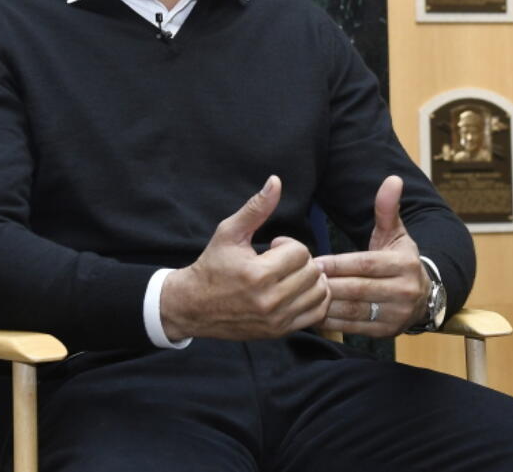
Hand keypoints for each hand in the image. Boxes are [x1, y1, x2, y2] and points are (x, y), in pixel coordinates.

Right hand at [159, 175, 330, 340]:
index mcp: (258, 274)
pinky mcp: (279, 331)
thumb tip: (276, 181)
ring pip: (319, 292)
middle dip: (299, 261)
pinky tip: (297, 291)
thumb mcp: (229, 233)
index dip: (288, 245)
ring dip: (310, 279)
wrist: (193, 306)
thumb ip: (256, 208)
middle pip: (312, 271)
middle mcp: (270, 300)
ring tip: (290, 275)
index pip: (300, 252)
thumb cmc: (212, 266)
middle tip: (280, 262)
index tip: (272, 248)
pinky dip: (314, 299)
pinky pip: (316, 314)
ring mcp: (276, 319)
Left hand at [314, 175, 429, 336]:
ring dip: (326, 304)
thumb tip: (392, 179)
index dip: (338, 264)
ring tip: (303, 296)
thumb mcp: (395, 234)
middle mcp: (404, 291)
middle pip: (357, 288)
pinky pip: (354, 327)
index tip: (314, 261)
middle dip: (328, 284)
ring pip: (353, 310)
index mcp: (404, 264)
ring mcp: (396, 314)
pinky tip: (314, 312)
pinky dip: (332, 320)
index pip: (365, 264)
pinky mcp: (387, 332)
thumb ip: (387, 209)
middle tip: (301, 279)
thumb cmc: (400, 260)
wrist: (424, 296)